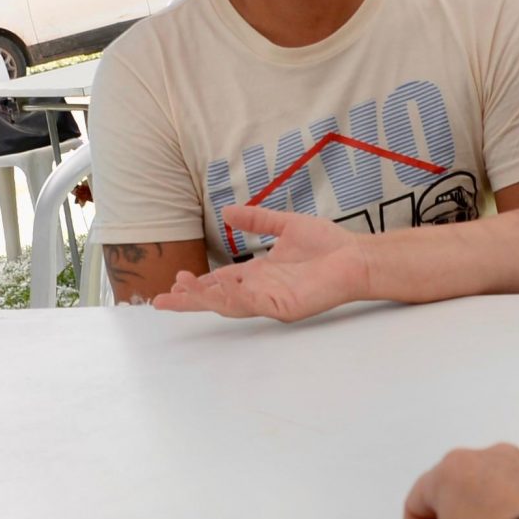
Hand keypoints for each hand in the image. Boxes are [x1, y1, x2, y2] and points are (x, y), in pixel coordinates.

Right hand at [152, 206, 372, 320]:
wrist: (357, 256)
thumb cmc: (327, 245)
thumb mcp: (285, 225)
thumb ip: (256, 219)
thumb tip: (226, 211)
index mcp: (259, 274)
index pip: (221, 281)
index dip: (197, 283)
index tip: (174, 281)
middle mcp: (261, 290)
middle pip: (217, 298)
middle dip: (190, 299)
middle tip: (161, 299)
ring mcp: (272, 300)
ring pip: (230, 304)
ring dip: (205, 298)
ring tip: (181, 289)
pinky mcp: (285, 307)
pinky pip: (253, 304)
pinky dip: (233, 299)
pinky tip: (217, 291)